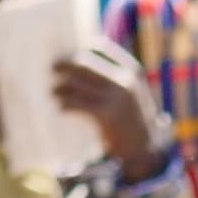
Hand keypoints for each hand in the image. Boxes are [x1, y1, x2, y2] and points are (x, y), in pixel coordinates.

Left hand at [50, 38, 167, 175]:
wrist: (144, 149)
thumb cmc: (132, 119)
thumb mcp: (130, 93)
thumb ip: (113, 77)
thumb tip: (82, 62)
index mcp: (131, 70)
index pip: (102, 49)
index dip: (84, 48)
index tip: (70, 52)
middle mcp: (124, 80)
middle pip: (86, 64)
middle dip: (67, 64)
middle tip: (53, 66)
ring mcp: (116, 97)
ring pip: (79, 84)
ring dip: (62, 87)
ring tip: (53, 91)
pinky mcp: (106, 114)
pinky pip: (78, 104)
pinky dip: (66, 104)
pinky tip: (60, 107)